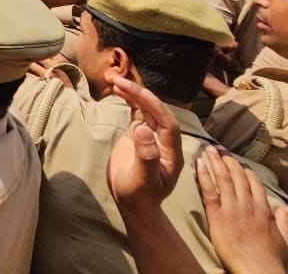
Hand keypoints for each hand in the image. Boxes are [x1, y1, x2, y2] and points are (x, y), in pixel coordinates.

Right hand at [106, 73, 183, 211]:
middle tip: (120, 81)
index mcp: (172, 151)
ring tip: (115, 81)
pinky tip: (118, 91)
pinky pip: (136, 113)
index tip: (138, 93)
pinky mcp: (139, 135)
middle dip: (140, 94)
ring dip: (133, 94)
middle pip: (156, 111)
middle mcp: (164, 140)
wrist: (133, 205)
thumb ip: (146, 155)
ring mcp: (151, 136)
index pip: (167, 122)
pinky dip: (128, 101)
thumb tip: (143, 129)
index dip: (155, 106)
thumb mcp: (143, 179)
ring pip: (146, 109)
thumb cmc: (139, 196)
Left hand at [197, 147, 287, 273]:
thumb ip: (284, 221)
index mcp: (263, 208)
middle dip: (227, 160)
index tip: (238, 163)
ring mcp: (232, 208)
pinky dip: (203, 176)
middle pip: (237, 176)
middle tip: (218, 150)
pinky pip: (209, 191)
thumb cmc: (270, 258)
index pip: (254, 182)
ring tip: (207, 150)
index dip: (244, 171)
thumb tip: (283, 208)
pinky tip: (198, 164)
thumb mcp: (284, 238)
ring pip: (223, 179)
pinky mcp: (218, 215)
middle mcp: (248, 204)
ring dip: (214, 162)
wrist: (257, 268)